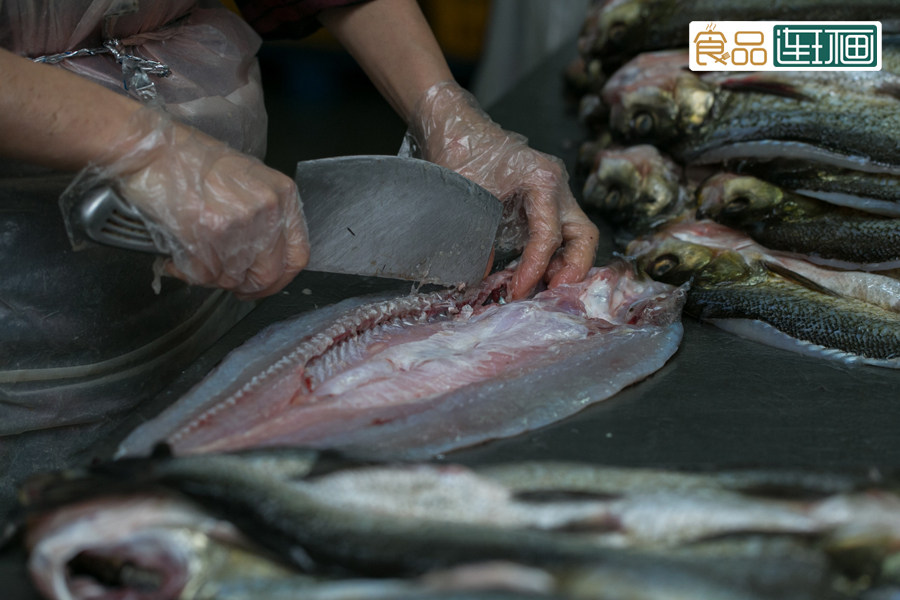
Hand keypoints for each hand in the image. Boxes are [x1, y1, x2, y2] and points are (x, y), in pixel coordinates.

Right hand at [69, 109, 309, 298]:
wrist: (152, 149)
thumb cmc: (192, 161)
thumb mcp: (246, 181)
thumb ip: (265, 219)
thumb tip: (262, 258)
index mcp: (282, 195)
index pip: (298, 255)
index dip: (280, 279)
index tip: (264, 285)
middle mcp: (268, 210)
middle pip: (268, 274)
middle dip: (246, 286)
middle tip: (229, 283)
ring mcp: (240, 223)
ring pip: (233, 278)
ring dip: (212, 276)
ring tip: (195, 255)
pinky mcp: (210, 234)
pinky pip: (204, 275)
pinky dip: (188, 272)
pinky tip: (179, 256)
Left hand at [406, 81, 597, 298]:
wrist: (454, 126)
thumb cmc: (459, 152)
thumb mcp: (465, 197)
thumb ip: (476, 236)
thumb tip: (486, 276)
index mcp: (542, 179)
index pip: (549, 236)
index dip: (534, 269)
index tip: (517, 291)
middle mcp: (556, 186)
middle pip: (583, 236)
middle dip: (572, 270)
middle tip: (550, 296)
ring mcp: (554, 194)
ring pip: (577, 237)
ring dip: (564, 266)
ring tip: (538, 289)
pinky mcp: (544, 202)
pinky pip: (559, 234)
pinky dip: (550, 257)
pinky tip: (530, 275)